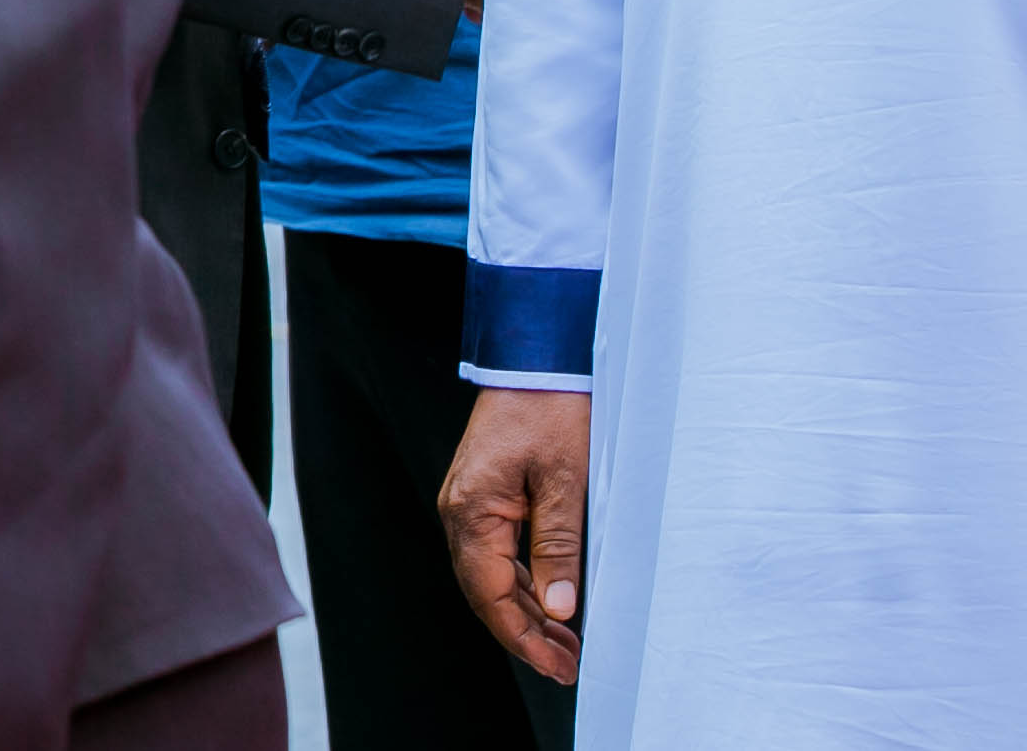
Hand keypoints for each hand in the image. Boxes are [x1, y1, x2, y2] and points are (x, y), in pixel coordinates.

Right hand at [440, 385, 588, 682]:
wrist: (536, 361)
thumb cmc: (551, 411)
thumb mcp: (565, 481)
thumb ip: (559, 546)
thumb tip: (558, 607)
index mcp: (472, 510)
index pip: (491, 594)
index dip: (523, 637)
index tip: (557, 665)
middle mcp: (460, 510)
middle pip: (485, 591)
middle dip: (524, 633)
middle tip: (567, 665)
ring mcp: (467, 503)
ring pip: (489, 576)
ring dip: (525, 612)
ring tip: (564, 642)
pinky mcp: (482, 495)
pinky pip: (494, 553)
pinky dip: (521, 583)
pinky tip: (549, 600)